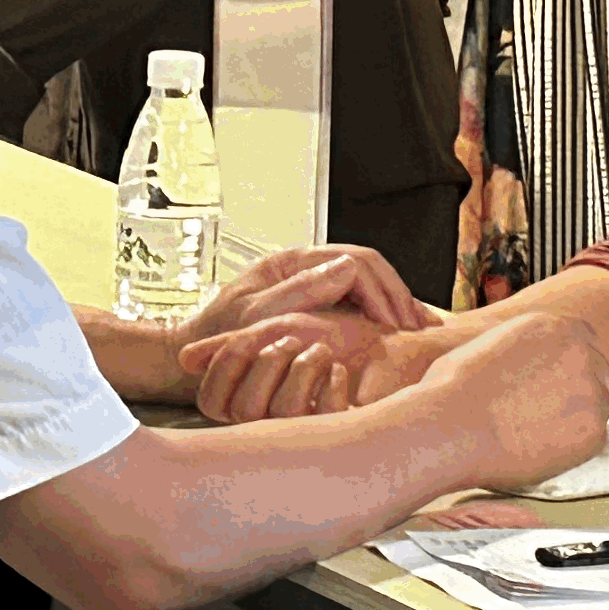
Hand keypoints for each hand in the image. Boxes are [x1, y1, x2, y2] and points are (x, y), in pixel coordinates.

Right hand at [184, 309, 410, 423]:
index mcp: (249, 401)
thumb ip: (233, 342)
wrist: (388, 346)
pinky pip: (321, 415)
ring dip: (301, 369)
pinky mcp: (338, 438)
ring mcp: (303, 435)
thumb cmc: (334, 336)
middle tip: (291, 340)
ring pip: (282, 411)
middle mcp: (270, 425)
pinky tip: (340, 374)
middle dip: (266, 363)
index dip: (223, 368)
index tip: (247, 336)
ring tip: (321, 353)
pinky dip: (331, 383)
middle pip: (243, 408)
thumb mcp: (278, 327)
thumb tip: (184, 358)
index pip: (211, 400)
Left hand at [188, 244, 429, 344]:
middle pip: (368, 264)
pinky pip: (358, 293)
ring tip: (415, 331)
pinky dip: (382, 309)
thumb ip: (301, 291)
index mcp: (292, 262)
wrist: (192, 347)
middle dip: (396, 294)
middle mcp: (303, 263)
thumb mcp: (258, 315)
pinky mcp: (312, 297)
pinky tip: (397, 331)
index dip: (380, 292)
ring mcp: (308, 278)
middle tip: (416, 328)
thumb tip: (347, 267)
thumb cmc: (220, 334)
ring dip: (394, 301)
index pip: (354, 262)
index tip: (393, 325)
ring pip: (368, 277)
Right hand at [416, 309, 608, 491]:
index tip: (553, 381)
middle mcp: (581, 352)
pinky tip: (536, 448)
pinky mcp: (594, 433)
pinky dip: (571, 448)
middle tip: (543, 412)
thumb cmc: (454, 388)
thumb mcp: (489, 343)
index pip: (584, 340)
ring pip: (597, 408)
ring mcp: (592, 393)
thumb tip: (524, 362)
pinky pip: (592, 440)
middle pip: (597, 372)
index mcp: (554, 326)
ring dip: (575, 420)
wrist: (453, 426)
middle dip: (577, 390)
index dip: (569, 363)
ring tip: (532, 432)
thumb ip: (522, 348)